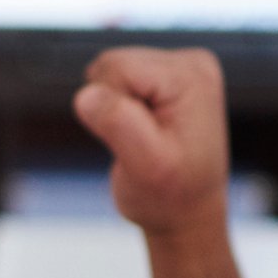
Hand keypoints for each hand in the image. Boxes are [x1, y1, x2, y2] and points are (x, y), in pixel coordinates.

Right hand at [73, 47, 230, 237]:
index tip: (139, 141)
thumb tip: (86, 94)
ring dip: (115, 107)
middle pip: (113, 63)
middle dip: (113, 105)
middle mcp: (192, 63)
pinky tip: (143, 128)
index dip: (111, 108)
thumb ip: (118, 125)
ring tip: (142, 137)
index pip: (118, 68)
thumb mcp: (146, 167)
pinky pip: (119, 78)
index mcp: (192, 77)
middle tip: (139, 143)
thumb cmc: (170, 196)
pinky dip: (120, 106)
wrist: (188, 214)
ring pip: (112, 69)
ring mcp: (182, 67)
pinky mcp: (168, 76)